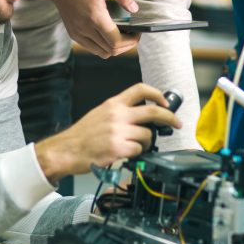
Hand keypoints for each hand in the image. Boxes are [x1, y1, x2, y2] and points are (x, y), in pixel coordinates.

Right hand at [27, 0, 140, 58]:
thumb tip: (134, 9)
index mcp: (95, 16)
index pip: (116, 41)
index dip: (131, 41)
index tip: (138, 32)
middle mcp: (85, 28)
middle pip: (111, 50)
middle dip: (127, 45)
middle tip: (133, 34)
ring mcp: (77, 33)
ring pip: (102, 53)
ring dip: (115, 47)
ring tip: (122, 34)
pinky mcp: (73, 34)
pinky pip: (92, 48)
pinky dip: (104, 46)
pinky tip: (109, 33)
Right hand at [34, 84, 180, 183]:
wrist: (67, 150)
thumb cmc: (83, 135)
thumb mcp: (100, 114)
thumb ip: (120, 112)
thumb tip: (142, 116)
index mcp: (113, 104)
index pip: (140, 90)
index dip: (157, 94)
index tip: (165, 102)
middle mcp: (118, 115)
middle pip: (153, 112)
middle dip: (169, 118)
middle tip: (176, 123)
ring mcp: (119, 132)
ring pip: (148, 135)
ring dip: (146, 143)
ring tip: (135, 146)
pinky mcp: (119, 148)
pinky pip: (139, 150)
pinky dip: (137, 154)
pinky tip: (126, 154)